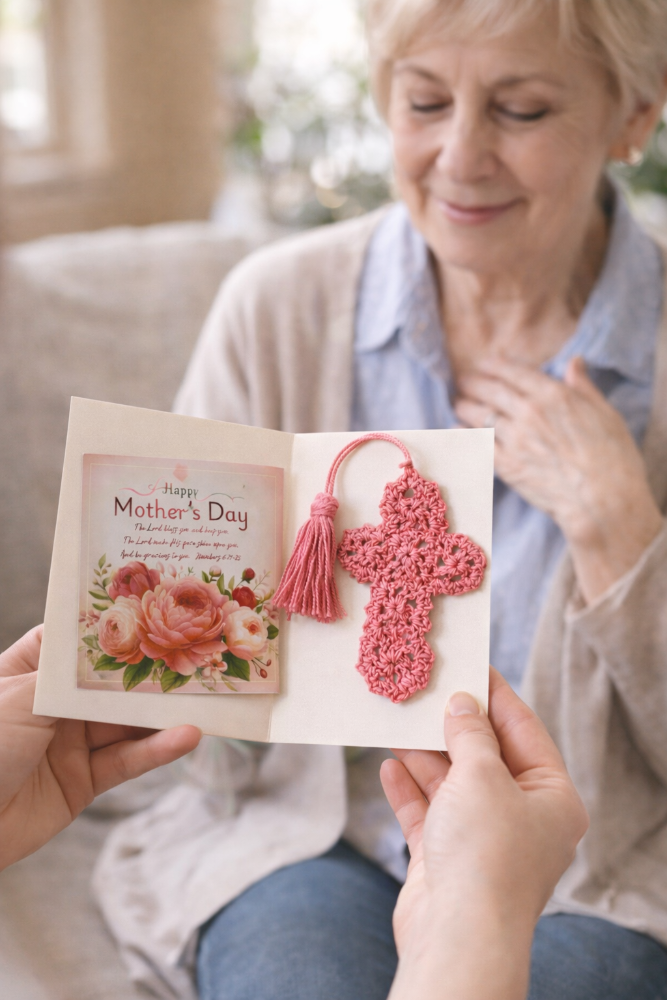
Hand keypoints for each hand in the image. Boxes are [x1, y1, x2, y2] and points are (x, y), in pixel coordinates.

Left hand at [0, 625, 201, 870]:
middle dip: (150, 671)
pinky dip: (157, 749)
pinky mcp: (83, 781)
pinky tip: (185, 736)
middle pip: (111, 682)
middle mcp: (53, 704)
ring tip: (203, 698)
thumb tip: (119, 648)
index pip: (78, 641)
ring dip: (162, 712)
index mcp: (29, 672)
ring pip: (126, 721)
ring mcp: (70, 743)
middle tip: (195, 654)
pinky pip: (126, 761)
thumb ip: (73, 677)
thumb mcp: (19, 698)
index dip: (114, 625)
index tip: (157, 607)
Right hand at [381, 668, 587, 999]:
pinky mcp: (447, 858)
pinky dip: (408, 788)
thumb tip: (462, 703)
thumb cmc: (484, 852)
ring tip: (396, 721)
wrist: (457, 936)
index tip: (469, 663)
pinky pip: (427, 812)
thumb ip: (470, 734)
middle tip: (425, 690)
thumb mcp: (481, 774)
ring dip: (423, 754)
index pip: (523, 731)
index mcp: (552, 798)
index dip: (494, 695)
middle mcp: (522, 817)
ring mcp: (483, 839)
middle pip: (484, 756)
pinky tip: (387, 764)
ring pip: (451, 782)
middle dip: (452, 726)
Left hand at [455, 356, 662, 601]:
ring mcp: (514, 439)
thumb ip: (583, 386)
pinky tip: (455, 430)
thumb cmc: (613, 457)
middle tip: (463, 381)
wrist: (602, 500)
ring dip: (464, 406)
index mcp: (553, 394)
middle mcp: (529, 412)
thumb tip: (574, 362)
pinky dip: (462, 434)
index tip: (484, 364)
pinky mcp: (506, 465)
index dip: (494, 365)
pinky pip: (476, 444)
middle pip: (490, 390)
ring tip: (458, 403)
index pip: (513, 372)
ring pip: (478, 415)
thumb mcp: (605, 412)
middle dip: (473, 383)